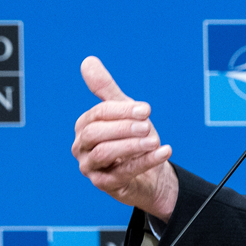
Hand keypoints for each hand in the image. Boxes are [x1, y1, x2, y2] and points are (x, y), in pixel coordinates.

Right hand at [71, 56, 177, 219]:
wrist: (150, 174)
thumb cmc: (134, 140)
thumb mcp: (126, 112)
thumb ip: (107, 90)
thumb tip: (88, 61)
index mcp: (85, 126)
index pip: (98, 113)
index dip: (123, 110)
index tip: (147, 109)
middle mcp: (82, 147)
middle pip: (96, 133)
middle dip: (124, 127)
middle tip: (148, 125)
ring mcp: (91, 167)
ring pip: (105, 153)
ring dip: (133, 145)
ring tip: (154, 139)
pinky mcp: (105, 184)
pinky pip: (123, 172)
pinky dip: (145, 161)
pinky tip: (164, 151)